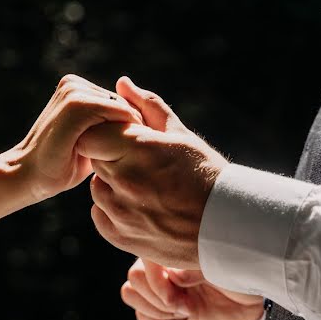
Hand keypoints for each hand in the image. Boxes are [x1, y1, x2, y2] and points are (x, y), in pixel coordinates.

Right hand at [4, 74, 142, 203]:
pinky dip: (121, 135)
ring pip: (123, 109)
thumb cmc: (61, 164)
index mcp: (74, 87)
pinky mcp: (76, 104)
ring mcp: (74, 91)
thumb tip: (143, 122)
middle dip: (128, 130)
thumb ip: (108, 126)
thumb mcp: (91, 140)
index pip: (120, 102)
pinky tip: (106, 156)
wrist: (28, 176)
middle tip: (116, 158)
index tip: (125, 153)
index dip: (128, 128)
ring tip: (107, 157)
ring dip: (124, 135)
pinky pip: (119, 114)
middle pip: (125, 103)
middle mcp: (73, 83)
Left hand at [76, 77, 227, 267]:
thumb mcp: (179, 135)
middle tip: (141, 164)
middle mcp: (124, 180)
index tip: (122, 139)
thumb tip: (121, 84)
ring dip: (112, 184)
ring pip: (97, 187)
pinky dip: (114, 210)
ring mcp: (120, 211)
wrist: (229, 226)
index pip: (91, 134)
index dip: (104, 134)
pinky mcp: (120, 235)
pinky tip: (142, 207)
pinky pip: (100, 214)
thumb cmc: (205, 173)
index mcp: (138, 150)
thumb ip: (147, 106)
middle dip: (110, 156)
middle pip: (94, 159)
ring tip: (145, 187)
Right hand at [121, 258, 263, 319]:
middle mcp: (161, 266)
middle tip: (185, 306)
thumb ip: (197, 269)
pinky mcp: (164, 307)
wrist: (252, 296)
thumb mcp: (223, 266)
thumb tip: (174, 277)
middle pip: (134, 280)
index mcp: (172, 249)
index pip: (143, 261)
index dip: (157, 284)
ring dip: (155, 311)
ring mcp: (160, 287)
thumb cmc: (239, 272)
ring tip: (183, 312)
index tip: (181, 296)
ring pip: (131, 295)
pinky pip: (141, 316)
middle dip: (158, 300)